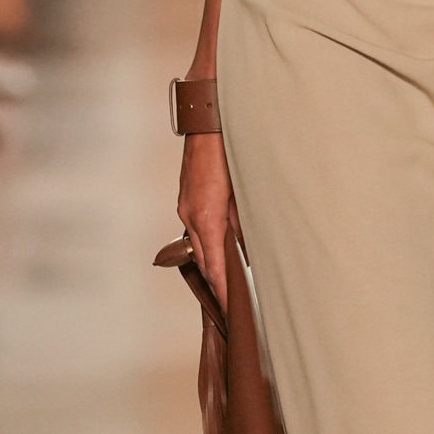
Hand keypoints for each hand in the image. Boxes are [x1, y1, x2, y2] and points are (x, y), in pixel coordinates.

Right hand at [177, 131, 239, 307]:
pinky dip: (208, 249)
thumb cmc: (231, 152)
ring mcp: (186, 208)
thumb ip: (245, 222)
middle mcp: (191, 216)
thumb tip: (248, 248)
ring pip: (199, 248)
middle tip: (231, 308)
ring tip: (227, 290)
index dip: (223, 289)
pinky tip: (219, 257)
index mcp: (207, 217)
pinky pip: (196, 233)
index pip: (214, 265)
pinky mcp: (187, 201)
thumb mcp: (245, 190)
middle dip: (217, 285)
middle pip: (204, 261)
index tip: (231, 309)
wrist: (208, 124)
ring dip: (212, 268)